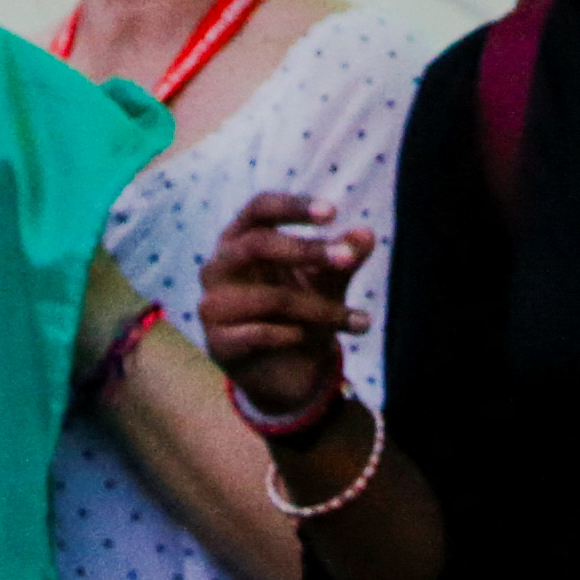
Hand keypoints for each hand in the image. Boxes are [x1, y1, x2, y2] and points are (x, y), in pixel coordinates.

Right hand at [200, 189, 373, 422]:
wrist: (284, 372)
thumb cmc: (300, 311)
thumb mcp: (327, 281)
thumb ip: (344, 258)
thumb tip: (366, 235)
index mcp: (241, 238)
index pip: (259, 209)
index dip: (293, 207)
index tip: (333, 213)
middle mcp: (219, 266)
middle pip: (256, 244)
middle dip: (306, 250)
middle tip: (347, 259)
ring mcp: (213, 304)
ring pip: (269, 297)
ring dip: (317, 308)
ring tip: (350, 319)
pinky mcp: (217, 342)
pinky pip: (257, 334)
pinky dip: (289, 335)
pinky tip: (306, 338)